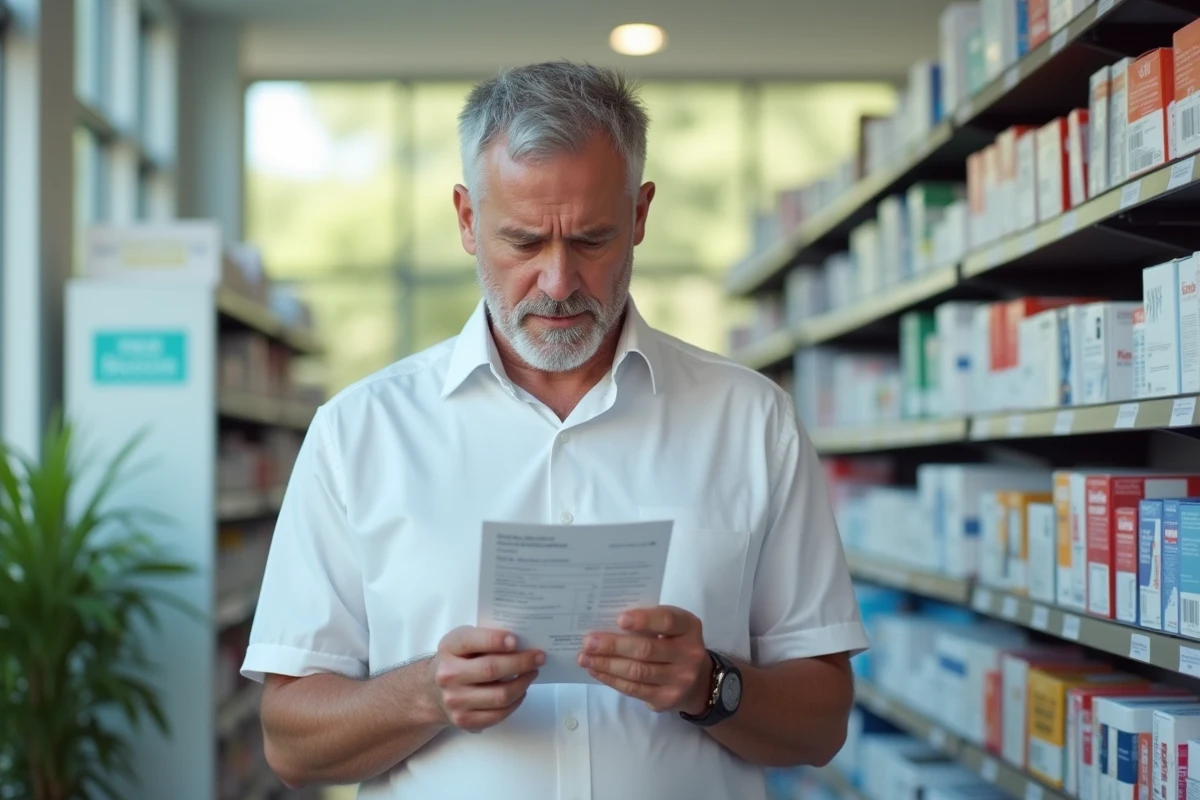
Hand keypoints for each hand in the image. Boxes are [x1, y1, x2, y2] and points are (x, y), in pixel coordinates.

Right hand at [429, 626, 544, 732]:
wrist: (432, 692)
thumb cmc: (457, 660)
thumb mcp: (463, 642)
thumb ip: (486, 637)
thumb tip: (522, 641)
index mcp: (449, 648)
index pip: (471, 641)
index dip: (495, 640)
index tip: (516, 640)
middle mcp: (448, 675)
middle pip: (491, 669)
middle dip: (521, 662)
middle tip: (539, 657)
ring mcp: (455, 700)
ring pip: (500, 695)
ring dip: (523, 684)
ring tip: (532, 673)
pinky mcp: (464, 720)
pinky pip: (498, 714)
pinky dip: (516, 702)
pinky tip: (521, 691)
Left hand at [577, 606, 711, 714]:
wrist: (698, 681)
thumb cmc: (675, 643)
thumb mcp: (672, 627)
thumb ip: (649, 622)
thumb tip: (606, 623)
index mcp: (689, 627)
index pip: (667, 621)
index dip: (644, 620)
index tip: (619, 619)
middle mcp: (689, 654)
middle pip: (646, 650)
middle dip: (613, 645)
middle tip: (588, 642)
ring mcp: (679, 680)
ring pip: (637, 672)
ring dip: (606, 664)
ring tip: (584, 657)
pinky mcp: (666, 699)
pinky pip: (633, 689)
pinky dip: (611, 679)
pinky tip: (596, 670)